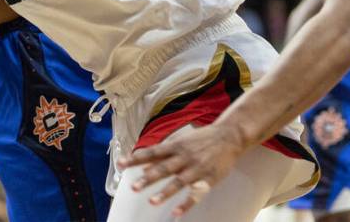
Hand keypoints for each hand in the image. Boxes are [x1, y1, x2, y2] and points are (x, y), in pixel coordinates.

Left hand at [117, 123, 244, 216]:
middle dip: (148, 178)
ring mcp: (196, 168)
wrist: (229, 136)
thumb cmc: (202, 138)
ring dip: (165, 192)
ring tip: (152, 201)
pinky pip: (196, 193)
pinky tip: (176, 213)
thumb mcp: (181, 140)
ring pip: (178, 182)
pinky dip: (187, 203)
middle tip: (133, 187)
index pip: (151, 153)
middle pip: (163, 168)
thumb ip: (163, 152)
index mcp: (175, 146)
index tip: (120, 164)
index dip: (135, 158)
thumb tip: (144, 164)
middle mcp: (184, 157)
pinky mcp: (209, 179)